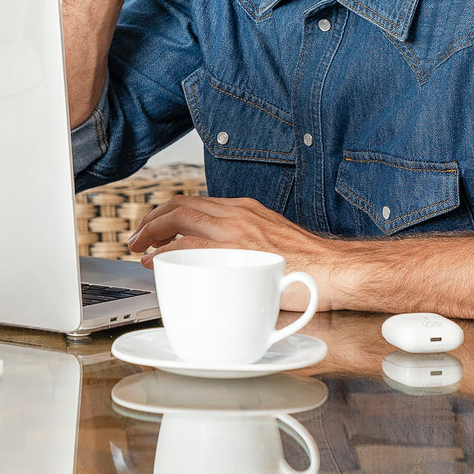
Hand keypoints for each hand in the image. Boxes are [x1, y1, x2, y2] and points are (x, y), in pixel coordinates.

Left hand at [127, 195, 335, 308]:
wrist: (337, 270)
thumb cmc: (310, 267)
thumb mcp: (271, 245)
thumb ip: (244, 247)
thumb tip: (220, 264)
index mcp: (244, 210)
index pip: (195, 203)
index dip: (167, 214)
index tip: (154, 230)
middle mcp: (238, 213)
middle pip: (180, 205)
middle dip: (151, 219)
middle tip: (136, 238)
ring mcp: (237, 230)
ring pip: (180, 217)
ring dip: (151, 230)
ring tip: (138, 246)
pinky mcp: (238, 251)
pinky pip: (192, 245)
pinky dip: (167, 251)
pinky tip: (156, 260)